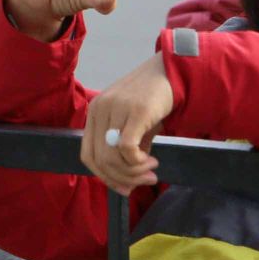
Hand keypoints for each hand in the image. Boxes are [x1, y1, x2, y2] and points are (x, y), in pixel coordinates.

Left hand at [80, 54, 173, 195]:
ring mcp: (116, 109)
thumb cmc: (152, 99)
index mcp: (94, 113)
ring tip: (151, 171)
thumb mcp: (133, 125)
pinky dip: (137, 162)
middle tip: (145, 181)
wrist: (171, 71)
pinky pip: (126, 148)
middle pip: (100, 160)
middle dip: (123, 179)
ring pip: (112, 157)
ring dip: (133, 172)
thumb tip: (127, 184)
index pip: (87, 155)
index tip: (124, 188)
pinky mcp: (135, 111)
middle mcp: (100, 110)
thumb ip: (126, 150)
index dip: (104, 177)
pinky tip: (151, 160)